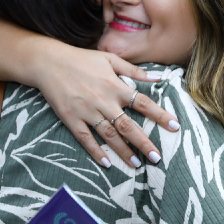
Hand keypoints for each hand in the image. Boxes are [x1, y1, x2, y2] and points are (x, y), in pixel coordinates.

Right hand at [33, 44, 178, 168]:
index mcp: (115, 86)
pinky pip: (86, 138)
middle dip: (144, 143)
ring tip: (136, 165)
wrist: (48, 63)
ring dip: (123, 151)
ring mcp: (87, 111)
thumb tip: (157, 78)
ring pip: (109, 136)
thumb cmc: (81, 59)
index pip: (143, 103)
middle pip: (128, 125)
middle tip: (157, 158)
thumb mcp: (109, 59)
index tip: (175, 126)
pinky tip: (106, 163)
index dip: (160, 115)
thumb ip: (133, 70)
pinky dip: (96, 151)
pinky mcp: (71, 119)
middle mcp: (103, 101)